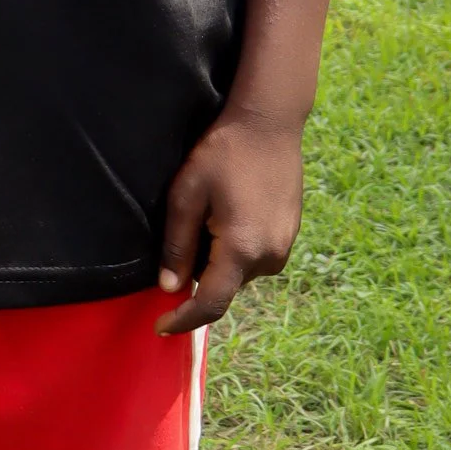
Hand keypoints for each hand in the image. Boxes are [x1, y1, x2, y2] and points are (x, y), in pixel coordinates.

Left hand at [156, 104, 302, 334]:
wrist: (270, 123)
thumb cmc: (223, 152)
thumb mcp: (186, 193)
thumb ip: (177, 245)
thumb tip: (169, 287)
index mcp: (241, 249)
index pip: (210, 304)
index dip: (183, 321)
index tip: (160, 327)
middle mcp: (269, 256)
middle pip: (223, 286)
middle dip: (198, 273)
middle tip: (187, 227)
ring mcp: (284, 246)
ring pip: (239, 272)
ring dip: (218, 258)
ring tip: (210, 212)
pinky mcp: (290, 235)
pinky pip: (255, 257)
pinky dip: (236, 248)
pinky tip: (229, 210)